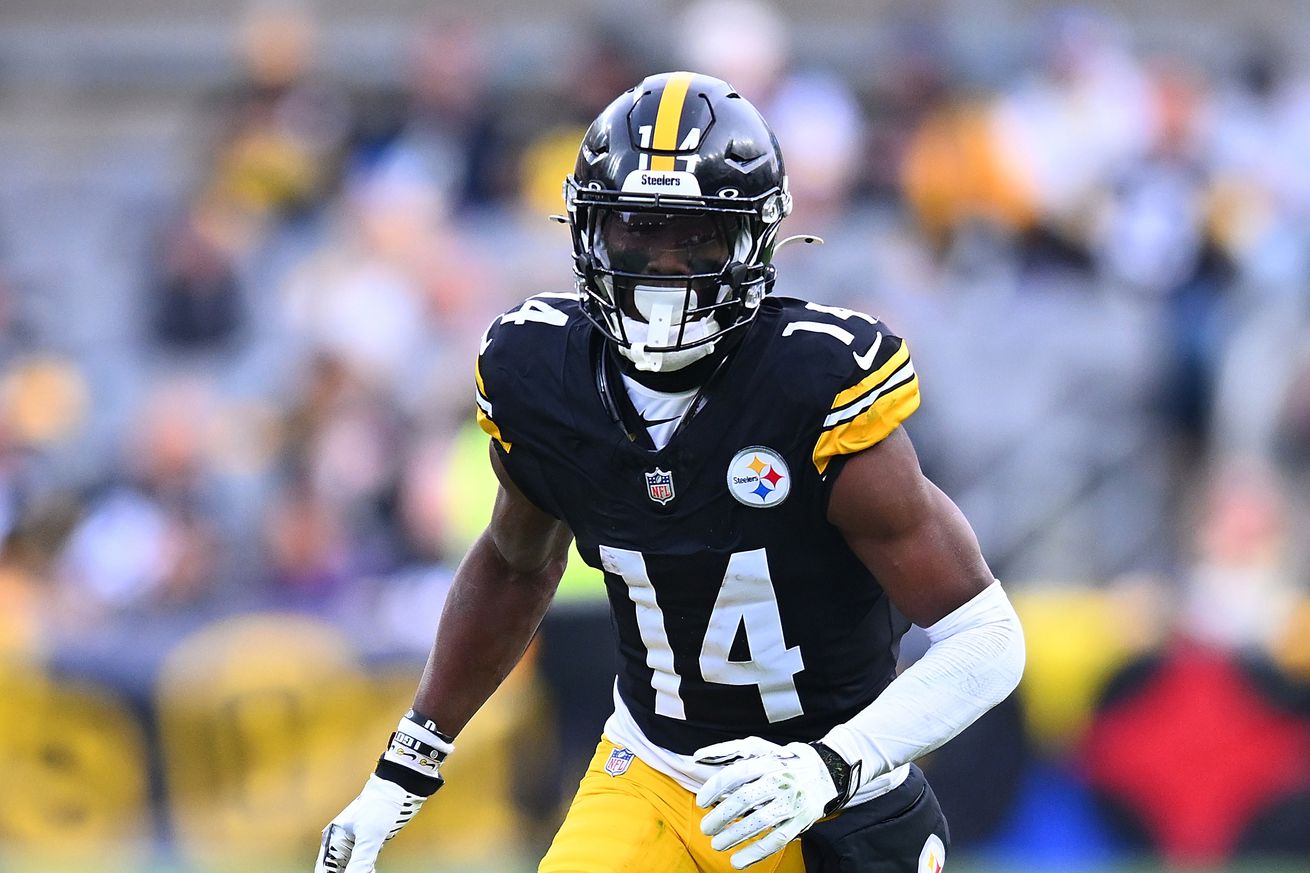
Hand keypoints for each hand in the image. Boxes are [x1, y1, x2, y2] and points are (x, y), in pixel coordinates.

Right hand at [316, 710, 451, 871]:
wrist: (403, 785)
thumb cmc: (383, 805)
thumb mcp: (370, 837)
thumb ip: (360, 861)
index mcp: (333, 838)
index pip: (325, 870)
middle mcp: (341, 841)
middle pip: (337, 869)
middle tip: (362, 872)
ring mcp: (356, 841)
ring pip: (351, 867)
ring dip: (358, 871)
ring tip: (370, 871)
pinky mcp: (370, 842)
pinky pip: (364, 862)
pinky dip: (366, 869)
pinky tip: (373, 870)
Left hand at [694, 737, 838, 869]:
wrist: (826, 771)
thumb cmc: (782, 760)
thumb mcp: (759, 747)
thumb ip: (728, 750)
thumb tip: (698, 756)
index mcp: (768, 761)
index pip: (737, 774)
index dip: (716, 788)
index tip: (701, 802)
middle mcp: (781, 780)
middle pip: (745, 799)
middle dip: (721, 817)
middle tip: (705, 828)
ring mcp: (792, 802)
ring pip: (760, 822)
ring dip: (734, 836)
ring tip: (717, 844)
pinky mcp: (801, 821)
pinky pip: (777, 840)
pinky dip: (755, 853)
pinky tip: (738, 861)